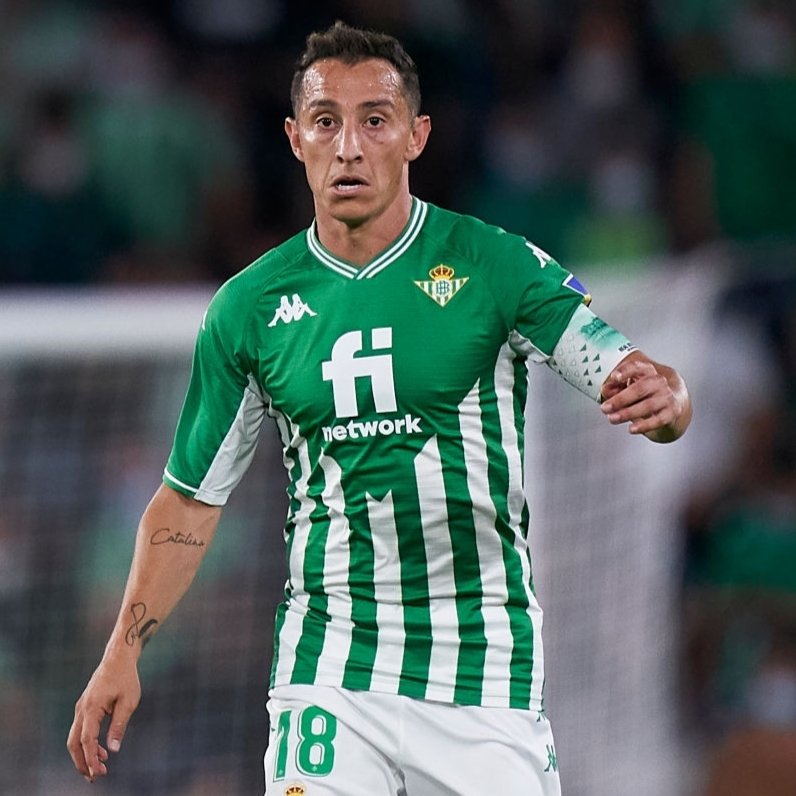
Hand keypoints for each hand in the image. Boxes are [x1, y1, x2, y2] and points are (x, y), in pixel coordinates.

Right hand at [67, 652, 140, 781]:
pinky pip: (81, 729)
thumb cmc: (126, 677)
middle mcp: (82, 709)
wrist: (118, 657)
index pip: (87, 740)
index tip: (97, 774)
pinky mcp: (85, 706)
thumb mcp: (129, 701)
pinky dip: (88, 743)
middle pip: (74, 743)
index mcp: (91, 708)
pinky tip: (102, 750)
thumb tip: (113, 750)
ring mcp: (81, 708)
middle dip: (82, 762)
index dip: (90, 759)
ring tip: (100, 767)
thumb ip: (119, 725)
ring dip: (85, 754)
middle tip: (95, 777)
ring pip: (75, 738)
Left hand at [600, 354, 690, 442]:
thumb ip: (614, 388)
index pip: (636, 367)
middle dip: (620, 399)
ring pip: (647, 405)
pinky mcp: (672, 412)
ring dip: (627, 413)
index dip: (625, 371)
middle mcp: (658, 381)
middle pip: (639, 388)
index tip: (614, 377)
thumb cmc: (643, 393)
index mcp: (646, 371)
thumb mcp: (627, 387)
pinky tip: (631, 429)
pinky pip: (658, 420)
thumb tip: (605, 390)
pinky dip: (644, 425)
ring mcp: (667, 396)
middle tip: (604, 408)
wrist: (671, 403)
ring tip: (612, 419)